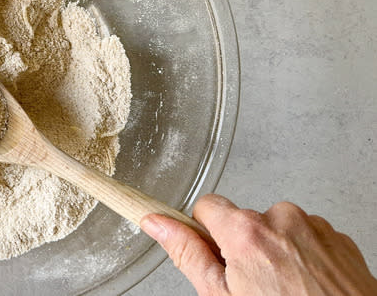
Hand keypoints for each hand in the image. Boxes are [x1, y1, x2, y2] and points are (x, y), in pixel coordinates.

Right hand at [141, 194, 376, 295]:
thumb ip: (186, 254)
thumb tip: (156, 223)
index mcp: (246, 230)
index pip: (207, 206)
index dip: (206, 233)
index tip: (215, 254)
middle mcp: (281, 218)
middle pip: (244, 220)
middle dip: (243, 247)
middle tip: (252, 285)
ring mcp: (313, 226)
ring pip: (277, 228)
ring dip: (276, 252)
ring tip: (285, 289)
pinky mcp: (337, 237)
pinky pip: (307, 236)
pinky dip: (303, 256)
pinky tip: (306, 285)